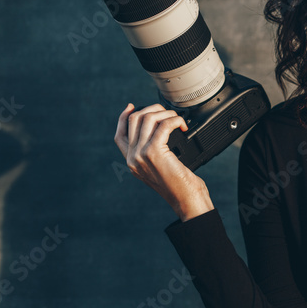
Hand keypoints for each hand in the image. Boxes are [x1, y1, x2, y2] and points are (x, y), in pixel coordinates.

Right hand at [114, 103, 214, 220]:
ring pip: (147, 118)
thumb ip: (153, 155)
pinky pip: (163, 125)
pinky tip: (182, 125)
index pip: (119, 135)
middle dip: (152, 110)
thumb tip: (160, 133)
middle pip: (134, 120)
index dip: (123, 117)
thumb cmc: (180, 187)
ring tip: (178, 121)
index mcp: (131, 162)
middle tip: (168, 114)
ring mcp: (141, 155)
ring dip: (165, 113)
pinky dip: (174, 120)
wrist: (186, 200)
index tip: (133, 106)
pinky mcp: (155, 152)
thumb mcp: (160, 170)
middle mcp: (133, 158)